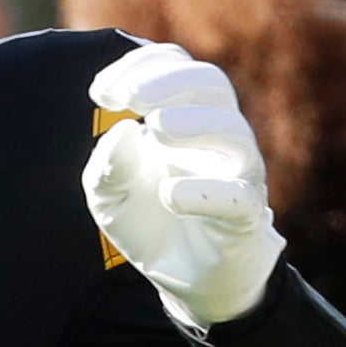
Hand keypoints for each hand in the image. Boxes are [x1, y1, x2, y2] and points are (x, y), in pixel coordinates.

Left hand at [84, 42, 284, 327]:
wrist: (188, 278)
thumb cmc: (151, 222)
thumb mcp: (110, 196)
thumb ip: (108, 165)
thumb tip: (120, 131)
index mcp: (183, 116)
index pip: (175, 68)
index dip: (141, 68)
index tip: (100, 93)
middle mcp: (216, 135)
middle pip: (211, 83)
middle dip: (170, 81)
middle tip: (133, 97)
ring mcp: (236, 173)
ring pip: (234, 130)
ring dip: (194, 123)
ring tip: (155, 129)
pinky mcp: (246, 215)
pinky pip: (238, 197)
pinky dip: (207, 191)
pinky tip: (170, 195)